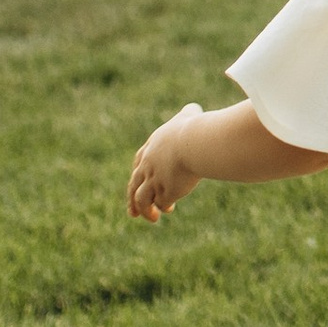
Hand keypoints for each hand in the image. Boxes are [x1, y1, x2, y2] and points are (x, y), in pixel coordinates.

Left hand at [126, 105, 204, 221]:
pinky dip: (162, 206)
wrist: (195, 143)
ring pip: (141, 199)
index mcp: (151, 148)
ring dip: (146, 209)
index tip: (137, 183)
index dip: (138, 174)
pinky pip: (160, 203)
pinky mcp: (165, 192)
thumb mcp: (188, 117)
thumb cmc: (195, 128)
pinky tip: (168, 208)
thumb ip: (188, 114)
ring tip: (154, 217)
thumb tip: (194, 109)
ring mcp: (155, 180)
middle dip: (133, 199)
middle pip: (134, 184)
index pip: (138, 163)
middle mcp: (148, 165)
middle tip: (133, 212)